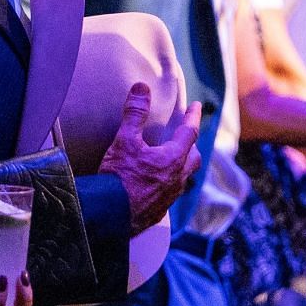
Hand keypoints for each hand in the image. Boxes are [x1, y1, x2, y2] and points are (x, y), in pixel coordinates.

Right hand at [98, 84, 203, 233]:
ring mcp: (169, 197)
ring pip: (183, 177)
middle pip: (192, 158)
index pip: (189, 133)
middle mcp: (176, 179)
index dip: (193, 117)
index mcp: (172, 159)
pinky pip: (170, 193)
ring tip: (172, 159)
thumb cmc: (118, 179)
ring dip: (181, 165)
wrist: (109, 216)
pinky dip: (168, 183)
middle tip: (187, 136)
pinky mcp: (158, 210)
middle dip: (191, 144)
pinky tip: (156, 184)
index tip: (196, 107)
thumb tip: (141, 89)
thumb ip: (134, 114)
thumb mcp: (124, 141)